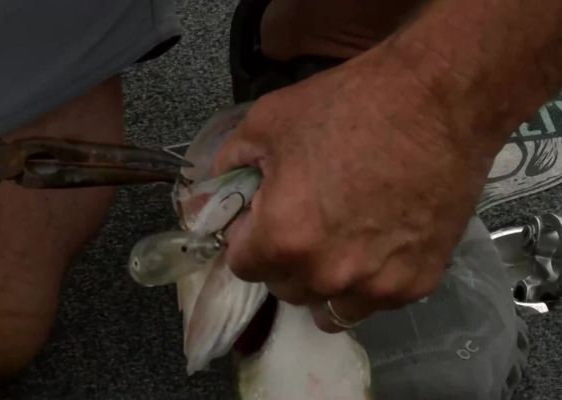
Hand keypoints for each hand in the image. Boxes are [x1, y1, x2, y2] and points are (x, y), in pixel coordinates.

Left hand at [213, 49, 499, 331]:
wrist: (438, 99)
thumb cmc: (348, 105)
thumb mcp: (266, 122)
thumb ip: (227, 167)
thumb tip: (211, 198)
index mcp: (281, 239)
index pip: (241, 265)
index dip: (247, 237)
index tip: (263, 216)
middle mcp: (325, 275)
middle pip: (283, 288)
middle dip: (283, 258)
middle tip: (303, 219)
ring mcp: (375, 286)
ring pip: (329, 307)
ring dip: (323, 281)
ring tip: (339, 240)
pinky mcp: (418, 284)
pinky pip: (375, 299)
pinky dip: (368, 280)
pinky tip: (378, 240)